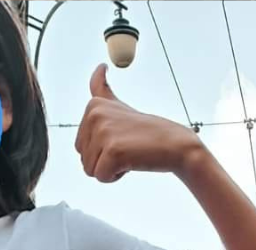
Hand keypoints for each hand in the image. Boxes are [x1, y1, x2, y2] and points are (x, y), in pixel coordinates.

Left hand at [75, 65, 202, 183]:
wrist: (174, 144)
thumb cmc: (147, 131)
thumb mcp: (119, 106)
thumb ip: (103, 91)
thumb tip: (99, 67)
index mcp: (93, 105)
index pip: (80, 146)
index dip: (101, 150)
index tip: (120, 137)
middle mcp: (95, 114)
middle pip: (83, 158)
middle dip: (103, 161)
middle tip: (125, 148)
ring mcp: (103, 131)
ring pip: (90, 170)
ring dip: (110, 169)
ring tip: (128, 154)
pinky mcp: (112, 150)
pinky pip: (101, 177)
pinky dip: (116, 176)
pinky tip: (131, 161)